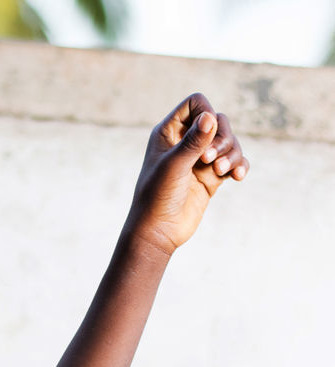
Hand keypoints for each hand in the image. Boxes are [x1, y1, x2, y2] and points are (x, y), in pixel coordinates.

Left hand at [126, 92, 248, 257]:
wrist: (158, 232)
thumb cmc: (157, 198)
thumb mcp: (174, 166)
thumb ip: (193, 142)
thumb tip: (211, 117)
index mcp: (169, 132)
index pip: (196, 104)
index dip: (206, 113)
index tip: (205, 134)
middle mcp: (185, 142)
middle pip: (217, 121)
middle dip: (222, 137)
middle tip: (210, 159)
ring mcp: (200, 159)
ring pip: (228, 141)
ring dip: (232, 152)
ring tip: (222, 171)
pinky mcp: (211, 177)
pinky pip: (233, 162)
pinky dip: (239, 166)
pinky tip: (238, 176)